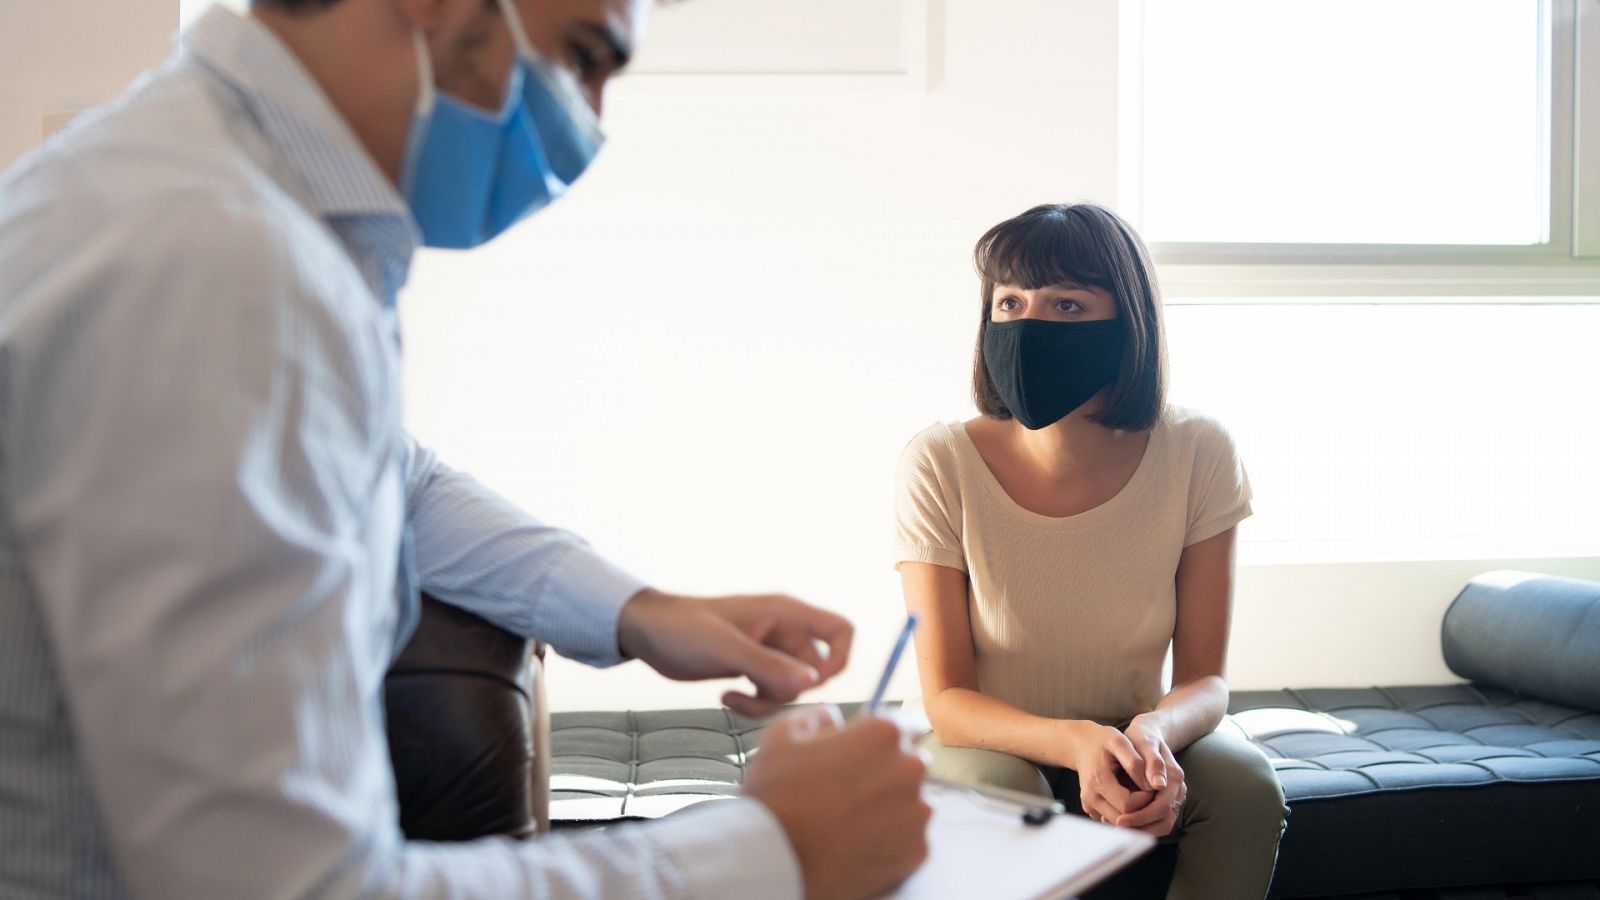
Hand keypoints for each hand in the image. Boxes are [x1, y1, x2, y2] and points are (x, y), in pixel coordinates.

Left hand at [617, 589, 853, 716]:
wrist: (647, 632)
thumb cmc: (683, 628)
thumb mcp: (727, 649)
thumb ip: (770, 666)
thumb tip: (812, 684)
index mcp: (787, 613)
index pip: (840, 631)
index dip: (838, 661)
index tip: (811, 684)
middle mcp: (784, 631)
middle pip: (816, 671)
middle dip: (788, 692)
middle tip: (755, 694)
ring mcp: (769, 651)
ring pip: (792, 689)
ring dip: (767, 703)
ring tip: (733, 698)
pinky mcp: (753, 668)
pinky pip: (771, 694)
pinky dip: (755, 704)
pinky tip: (726, 698)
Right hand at [744, 706, 931, 899]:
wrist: (775, 859)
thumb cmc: (778, 793)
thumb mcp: (785, 733)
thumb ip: (820, 717)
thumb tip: (835, 722)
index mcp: (883, 734)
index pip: (909, 723)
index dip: (885, 738)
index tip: (871, 751)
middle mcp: (909, 770)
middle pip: (910, 765)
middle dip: (887, 773)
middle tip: (850, 791)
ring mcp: (916, 814)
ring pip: (911, 805)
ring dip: (891, 809)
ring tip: (851, 822)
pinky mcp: (916, 852)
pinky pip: (910, 840)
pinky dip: (890, 842)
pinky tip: (858, 844)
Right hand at [1063, 722, 1154, 825]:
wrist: (1081, 744)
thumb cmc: (1102, 741)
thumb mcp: (1120, 741)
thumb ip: (1136, 763)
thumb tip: (1152, 785)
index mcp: (1097, 781)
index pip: (1128, 806)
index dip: (1145, 799)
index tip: (1151, 784)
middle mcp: (1090, 797)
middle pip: (1123, 819)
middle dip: (1141, 809)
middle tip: (1148, 791)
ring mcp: (1089, 805)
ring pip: (1119, 823)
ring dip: (1135, 814)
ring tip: (1140, 793)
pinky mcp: (1091, 809)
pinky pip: (1113, 820)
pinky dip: (1126, 814)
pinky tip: (1131, 798)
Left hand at [1114, 717, 1186, 836]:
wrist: (1148, 735)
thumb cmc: (1142, 737)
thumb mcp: (1144, 743)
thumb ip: (1153, 762)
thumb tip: (1159, 785)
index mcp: (1174, 776)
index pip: (1162, 807)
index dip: (1141, 816)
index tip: (1120, 820)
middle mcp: (1179, 790)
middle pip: (1164, 821)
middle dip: (1139, 827)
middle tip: (1114, 828)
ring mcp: (1174, 797)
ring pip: (1163, 825)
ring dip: (1140, 830)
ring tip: (1116, 828)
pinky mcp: (1167, 802)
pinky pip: (1158, 821)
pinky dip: (1142, 826)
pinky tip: (1122, 822)